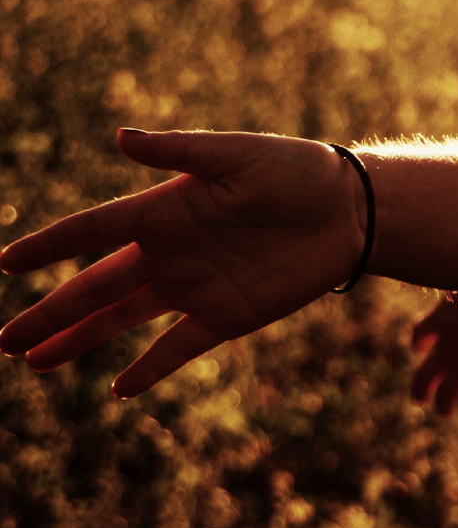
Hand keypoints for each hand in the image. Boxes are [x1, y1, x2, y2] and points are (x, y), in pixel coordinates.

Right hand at [0, 129, 365, 396]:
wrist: (352, 210)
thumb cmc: (296, 171)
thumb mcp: (239, 155)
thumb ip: (182, 152)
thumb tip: (122, 137)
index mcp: (162, 211)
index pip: (90, 232)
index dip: (47, 248)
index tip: (4, 264)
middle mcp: (169, 252)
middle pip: (94, 288)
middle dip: (48, 314)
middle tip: (2, 340)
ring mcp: (194, 287)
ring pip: (122, 321)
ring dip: (80, 342)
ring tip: (35, 364)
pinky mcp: (227, 316)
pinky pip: (178, 348)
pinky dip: (149, 369)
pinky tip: (118, 389)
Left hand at [409, 296, 457, 413]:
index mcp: (442, 320)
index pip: (420, 334)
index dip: (420, 342)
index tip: (421, 347)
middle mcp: (448, 350)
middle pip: (423, 377)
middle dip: (419, 390)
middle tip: (419, 398)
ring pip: (446, 398)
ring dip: (444, 405)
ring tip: (444, 410)